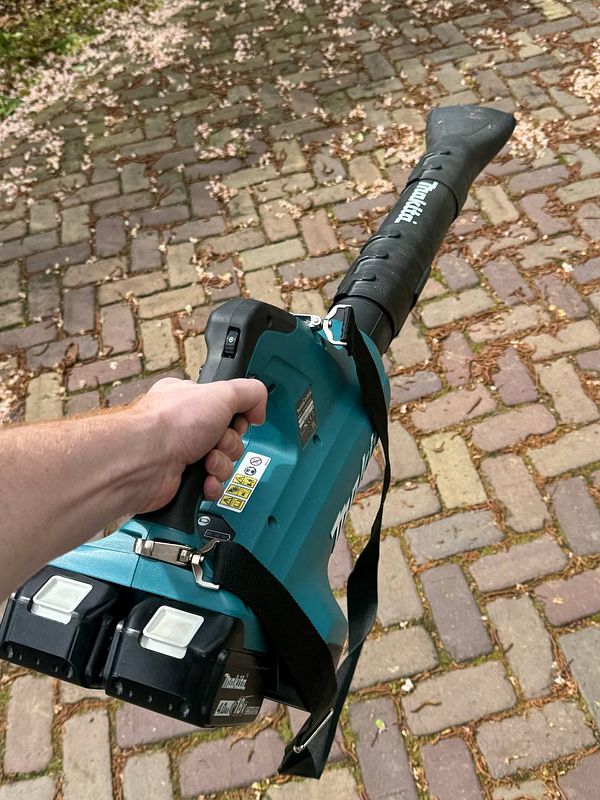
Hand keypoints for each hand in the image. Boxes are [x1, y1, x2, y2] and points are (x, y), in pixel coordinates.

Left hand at [130, 377, 266, 508]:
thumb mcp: (223, 393)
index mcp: (190, 399)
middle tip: (216, 441)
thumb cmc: (169, 424)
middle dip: (229, 444)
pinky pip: (212, 485)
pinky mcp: (181, 480)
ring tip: (206, 461)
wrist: (144, 461)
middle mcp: (185, 426)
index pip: (227, 407)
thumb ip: (250, 393)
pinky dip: (212, 484)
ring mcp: (182, 454)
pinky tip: (202, 480)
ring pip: (223, 463)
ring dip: (221, 464)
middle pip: (230, 438)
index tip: (236, 419)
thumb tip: (259, 410)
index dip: (237, 417)